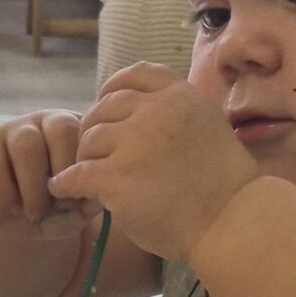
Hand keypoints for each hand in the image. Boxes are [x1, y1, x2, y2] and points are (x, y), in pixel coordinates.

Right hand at [0, 110, 92, 236]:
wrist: (16, 224)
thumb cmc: (55, 212)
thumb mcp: (76, 212)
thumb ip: (87, 203)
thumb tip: (97, 197)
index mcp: (77, 132)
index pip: (86, 132)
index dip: (81, 166)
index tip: (79, 198)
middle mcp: (46, 123)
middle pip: (60, 129)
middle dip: (63, 173)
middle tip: (59, 206)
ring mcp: (13, 133)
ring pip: (26, 144)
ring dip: (34, 186)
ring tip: (35, 213)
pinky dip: (5, 195)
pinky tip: (13, 210)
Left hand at [49, 65, 255, 261]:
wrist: (231, 222)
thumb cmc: (224, 187)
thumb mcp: (210, 128)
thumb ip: (178, 115)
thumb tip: (143, 114)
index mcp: (181, 96)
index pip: (136, 74)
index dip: (114, 89)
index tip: (105, 104)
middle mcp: (156, 111)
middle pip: (105, 108)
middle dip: (96, 129)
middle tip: (95, 154)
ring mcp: (134, 142)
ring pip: (89, 139)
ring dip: (85, 159)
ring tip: (88, 178)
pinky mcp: (116, 177)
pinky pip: (76, 174)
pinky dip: (66, 183)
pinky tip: (64, 190)